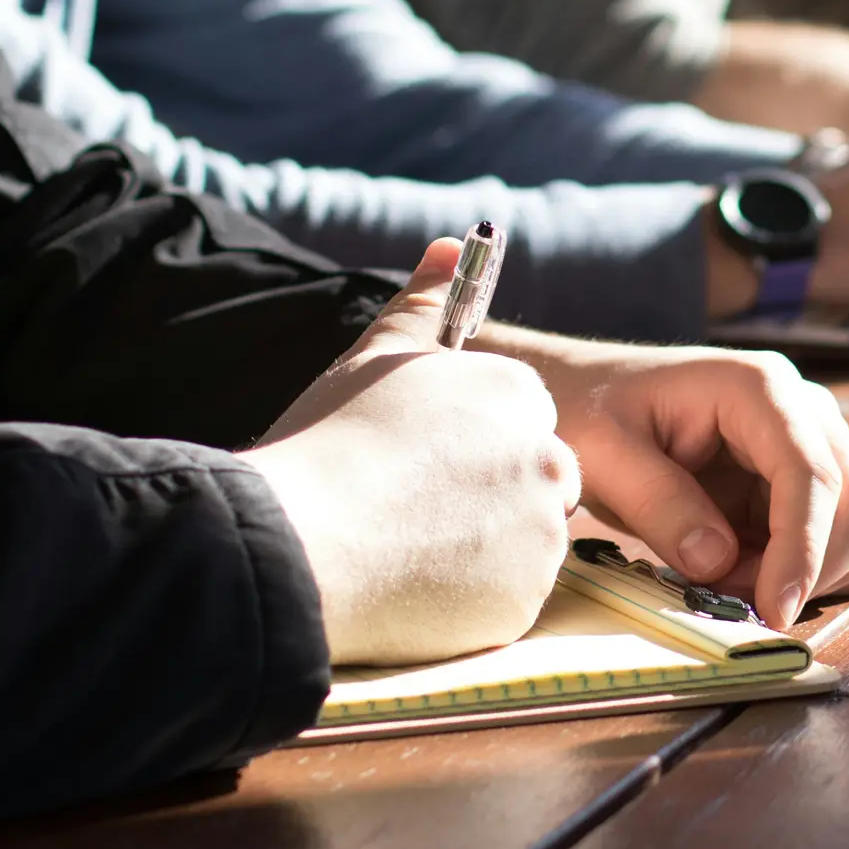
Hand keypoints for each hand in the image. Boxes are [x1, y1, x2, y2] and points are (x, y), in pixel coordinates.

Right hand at [244, 240, 580, 666]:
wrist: (301, 543)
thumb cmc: (333, 440)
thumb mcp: (376, 356)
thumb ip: (424, 302)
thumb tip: (451, 245)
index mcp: (516, 395)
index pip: (520, 417)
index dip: (469, 440)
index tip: (423, 458)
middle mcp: (547, 460)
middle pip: (534, 478)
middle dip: (488, 492)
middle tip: (414, 506)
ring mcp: (541, 536)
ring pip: (524, 539)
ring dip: (482, 544)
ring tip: (405, 544)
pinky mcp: (524, 602)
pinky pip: (508, 597)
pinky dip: (472, 595)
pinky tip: (413, 583)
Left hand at [477, 331, 848, 630]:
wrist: (583, 395)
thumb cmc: (588, 409)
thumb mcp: (603, 454)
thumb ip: (659, 504)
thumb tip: (718, 562)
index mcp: (758, 387)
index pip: (810, 474)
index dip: (802, 548)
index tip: (772, 610)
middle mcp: (801, 409)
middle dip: (803, 568)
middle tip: (725, 597)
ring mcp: (808, 444)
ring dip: (803, 575)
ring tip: (722, 579)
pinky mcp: (799, 481)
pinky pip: (835, 541)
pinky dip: (803, 573)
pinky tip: (742, 572)